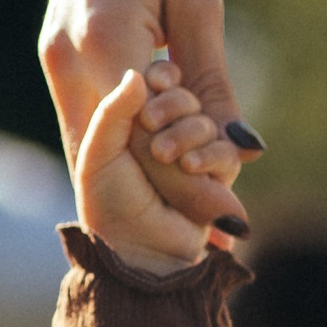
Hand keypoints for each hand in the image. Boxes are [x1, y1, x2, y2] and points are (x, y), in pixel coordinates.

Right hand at [40, 0, 252, 238]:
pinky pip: (94, 117)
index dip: (189, 190)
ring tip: (204, 211)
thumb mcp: (202, 3)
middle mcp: (64, 60)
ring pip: (97, 146)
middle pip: (110, 160)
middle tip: (221, 235)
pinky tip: (172, 162)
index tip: (235, 225)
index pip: (142, 146)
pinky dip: (132, 144)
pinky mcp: (62, 49)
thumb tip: (242, 156)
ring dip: (148, 177)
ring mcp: (56, 56)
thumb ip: (213, 85)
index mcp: (98, 45)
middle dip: (165, 200)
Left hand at [72, 70, 244, 273]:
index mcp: (134, 121)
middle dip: (173, 105)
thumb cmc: (108, 206)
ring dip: (189, 133)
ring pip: (206, 120)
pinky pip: (227, 150)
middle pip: (185, 95)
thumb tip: (138, 74)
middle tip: (152, 127)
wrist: (137, 252)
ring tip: (167, 158)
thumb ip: (113, 110)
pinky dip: (212, 154)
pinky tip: (190, 167)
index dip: (161, 76)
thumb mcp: (99, 154)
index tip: (156, 82)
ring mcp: (192, 153)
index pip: (158, 78)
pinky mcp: (215, 175)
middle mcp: (164, 133)